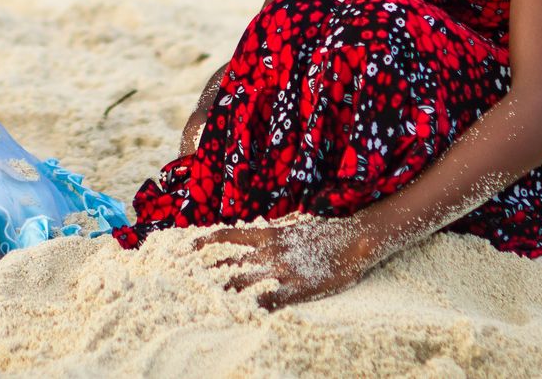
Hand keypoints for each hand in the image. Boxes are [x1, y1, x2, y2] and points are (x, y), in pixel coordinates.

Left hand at [195, 217, 375, 310]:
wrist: (354, 239)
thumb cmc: (327, 231)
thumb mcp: (295, 226)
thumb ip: (274, 233)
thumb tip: (256, 236)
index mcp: (268, 234)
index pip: (228, 235)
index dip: (206, 242)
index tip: (189, 248)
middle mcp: (268, 252)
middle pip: (228, 266)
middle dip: (206, 276)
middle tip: (187, 284)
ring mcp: (281, 271)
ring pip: (242, 285)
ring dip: (223, 294)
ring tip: (205, 302)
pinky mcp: (297, 288)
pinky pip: (268, 302)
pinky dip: (253, 309)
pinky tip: (241, 316)